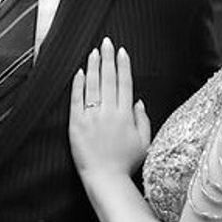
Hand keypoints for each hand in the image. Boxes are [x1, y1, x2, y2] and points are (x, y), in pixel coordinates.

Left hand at [69, 38, 150, 178]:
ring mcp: (92, 117)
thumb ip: (143, 119)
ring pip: (92, 85)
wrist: (106, 179)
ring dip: (93, 67)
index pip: (125, 83)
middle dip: (107, 58)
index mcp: (126, 115)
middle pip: (108, 79)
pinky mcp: (77, 124)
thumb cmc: (127, 164)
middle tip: (106, 42)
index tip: (121, 52)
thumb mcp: (145, 142)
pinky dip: (78, 85)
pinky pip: (76, 100)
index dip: (123, 66)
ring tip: (93, 52)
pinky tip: (79, 72)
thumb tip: (139, 101)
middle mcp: (109, 112)